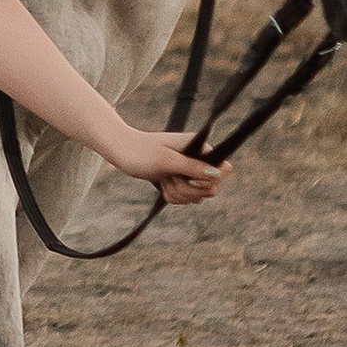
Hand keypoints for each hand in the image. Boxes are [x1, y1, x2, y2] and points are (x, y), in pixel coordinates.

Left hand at [111, 124, 227, 206]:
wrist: (122, 152)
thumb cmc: (141, 152)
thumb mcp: (166, 161)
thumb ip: (192, 167)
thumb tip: (218, 173)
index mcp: (200, 147)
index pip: (224, 170)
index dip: (209, 180)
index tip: (189, 178)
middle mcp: (199, 158)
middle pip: (211, 188)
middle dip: (189, 190)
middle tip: (170, 177)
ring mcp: (190, 170)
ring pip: (198, 196)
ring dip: (179, 194)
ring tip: (164, 180)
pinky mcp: (182, 180)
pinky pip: (187, 199)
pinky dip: (174, 196)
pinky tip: (163, 186)